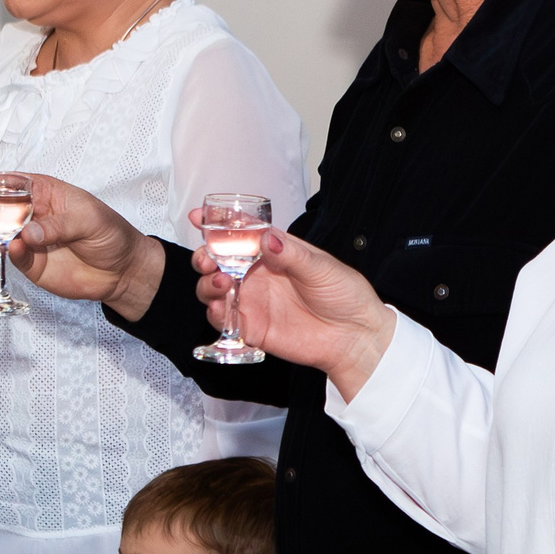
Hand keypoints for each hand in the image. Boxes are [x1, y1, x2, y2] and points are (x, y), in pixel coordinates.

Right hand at [0, 175, 166, 315]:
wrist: (123, 270)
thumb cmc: (111, 234)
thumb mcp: (89, 220)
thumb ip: (57, 225)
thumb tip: (28, 233)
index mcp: (46, 192)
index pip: (11, 184)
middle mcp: (33, 214)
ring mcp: (30, 239)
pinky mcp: (31, 262)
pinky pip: (13, 256)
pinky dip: (6, 254)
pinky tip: (10, 252)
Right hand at [198, 223, 393, 396]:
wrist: (356, 336)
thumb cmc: (345, 296)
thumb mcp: (320, 267)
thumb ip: (290, 253)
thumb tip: (267, 237)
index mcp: (273, 251)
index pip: (239, 232)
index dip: (216, 224)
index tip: (198, 217)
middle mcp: (257, 274)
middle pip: (217, 261)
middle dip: (204, 257)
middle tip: (208, 259)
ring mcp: (252, 301)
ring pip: (213, 290)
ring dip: (207, 284)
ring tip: (220, 282)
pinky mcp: (252, 328)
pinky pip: (224, 321)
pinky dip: (216, 313)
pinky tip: (221, 308)